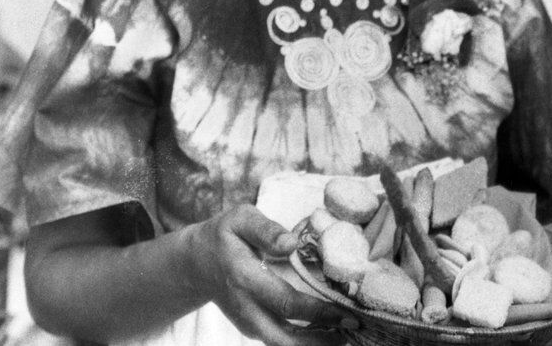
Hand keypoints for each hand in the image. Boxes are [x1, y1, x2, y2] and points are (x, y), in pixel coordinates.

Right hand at [190, 204, 353, 345]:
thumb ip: (266, 229)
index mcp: (245, 278)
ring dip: (316, 345)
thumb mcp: (241, 219)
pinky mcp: (252, 328)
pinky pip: (280, 341)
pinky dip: (306, 342)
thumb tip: (292, 242)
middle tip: (354, 331)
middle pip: (285, 339)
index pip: (286, 303)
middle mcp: (246, 308)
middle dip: (321, 342)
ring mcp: (248, 322)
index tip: (348, 313)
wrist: (197, 262)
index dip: (319, 313)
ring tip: (348, 336)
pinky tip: (331, 334)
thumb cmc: (224, 236)